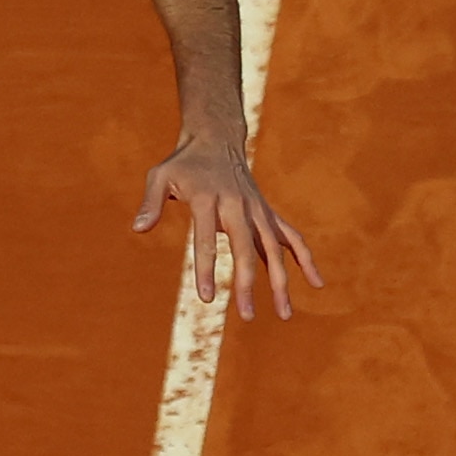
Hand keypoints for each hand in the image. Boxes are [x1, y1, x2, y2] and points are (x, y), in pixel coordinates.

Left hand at [134, 141, 327, 318]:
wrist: (216, 139)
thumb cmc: (184, 163)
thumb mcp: (160, 176)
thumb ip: (150, 203)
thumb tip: (138, 229)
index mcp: (208, 198)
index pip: (206, 239)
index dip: (206, 269)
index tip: (207, 299)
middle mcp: (237, 205)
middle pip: (246, 249)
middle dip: (247, 284)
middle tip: (247, 316)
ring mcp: (257, 210)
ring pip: (274, 249)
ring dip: (281, 281)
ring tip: (285, 315)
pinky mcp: (267, 214)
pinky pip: (291, 238)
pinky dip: (305, 259)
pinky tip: (316, 283)